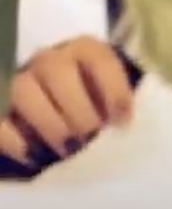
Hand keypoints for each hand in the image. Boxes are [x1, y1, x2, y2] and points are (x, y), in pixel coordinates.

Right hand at [1, 36, 134, 166]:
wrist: (61, 107)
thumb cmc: (94, 102)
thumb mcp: (109, 97)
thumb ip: (115, 106)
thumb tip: (120, 128)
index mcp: (85, 51)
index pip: (100, 60)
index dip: (114, 90)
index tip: (122, 122)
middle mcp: (49, 59)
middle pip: (56, 70)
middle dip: (77, 108)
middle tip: (90, 137)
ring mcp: (18, 78)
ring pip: (23, 90)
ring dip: (48, 122)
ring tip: (67, 150)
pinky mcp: (0, 105)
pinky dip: (13, 139)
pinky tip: (33, 157)